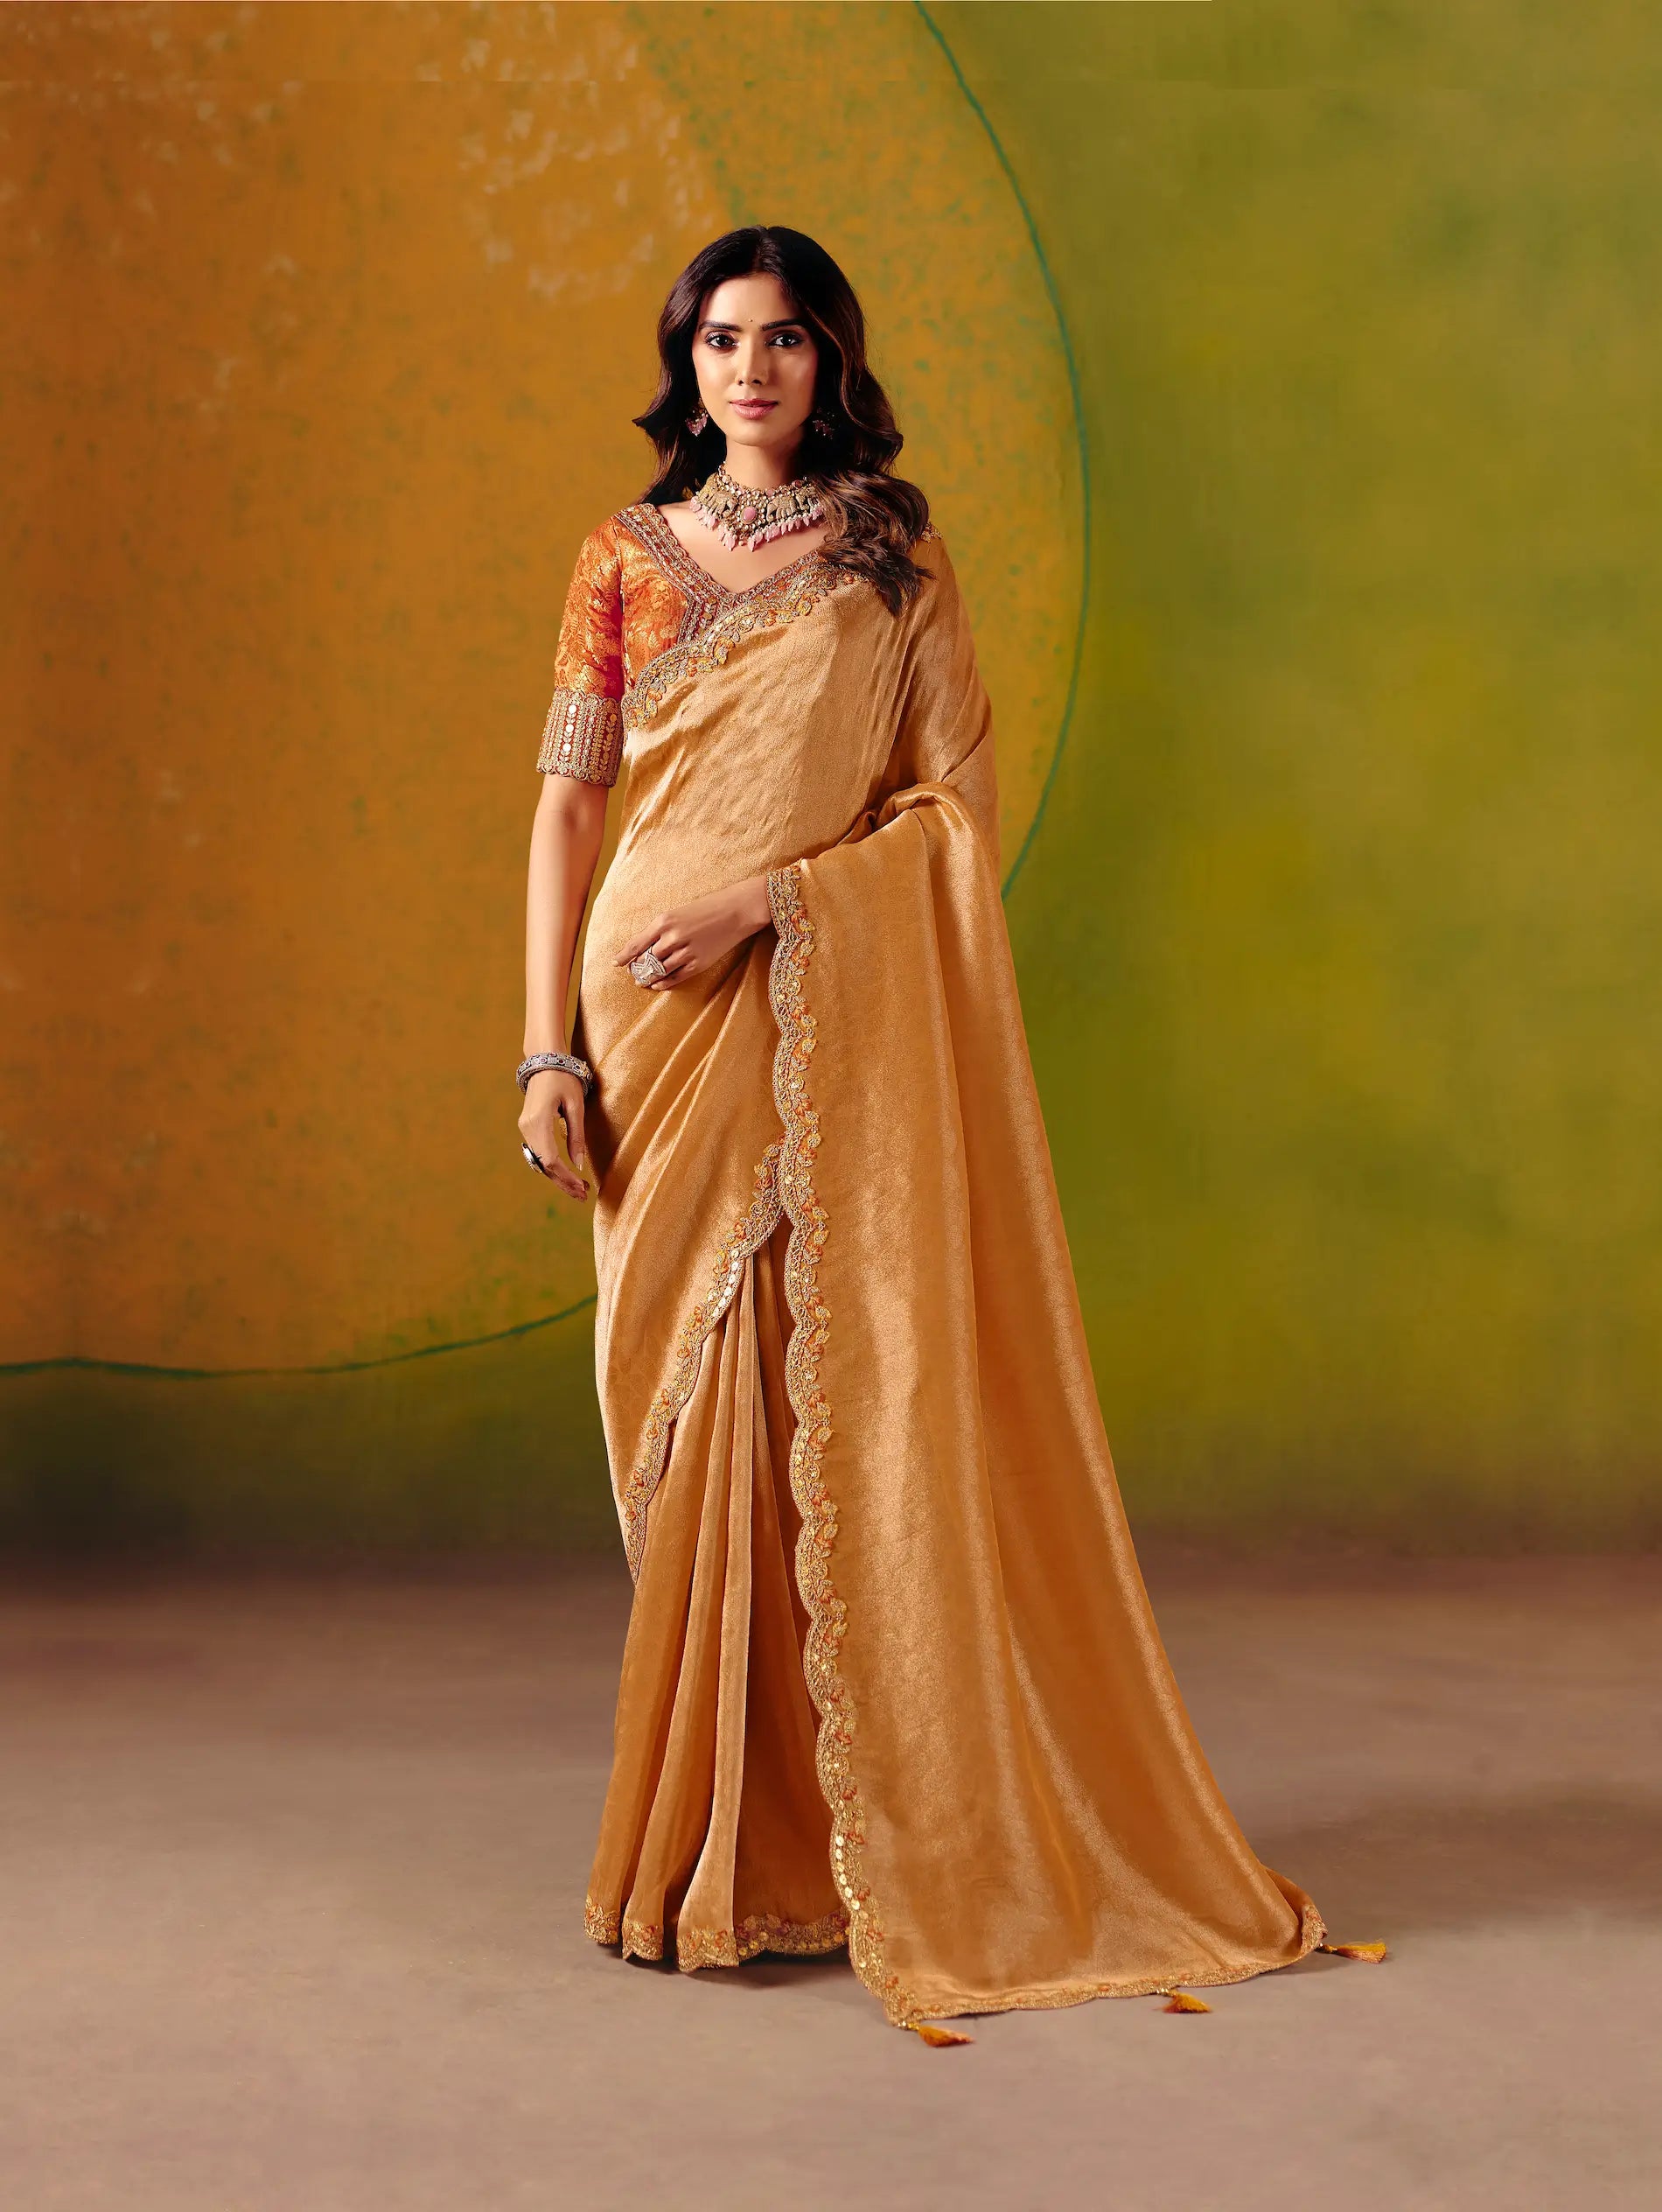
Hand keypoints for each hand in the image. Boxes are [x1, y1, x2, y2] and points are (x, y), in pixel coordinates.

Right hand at [517, 1068, 588, 1200]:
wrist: (544, 1059)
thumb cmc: (564, 1078)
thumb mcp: (576, 1105)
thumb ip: (577, 1136)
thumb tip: (578, 1165)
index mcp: (538, 1122)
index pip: (551, 1160)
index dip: (566, 1178)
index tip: (583, 1188)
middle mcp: (527, 1128)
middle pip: (544, 1165)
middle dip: (563, 1182)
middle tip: (583, 1196)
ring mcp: (525, 1128)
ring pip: (540, 1161)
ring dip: (558, 1176)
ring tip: (579, 1189)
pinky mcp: (527, 1127)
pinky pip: (538, 1153)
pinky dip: (552, 1165)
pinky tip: (566, 1173)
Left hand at [615, 875, 772, 989]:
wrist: (735, 912)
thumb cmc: (706, 909)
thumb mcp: (678, 913)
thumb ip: (661, 929)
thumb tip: (644, 948)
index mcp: (664, 921)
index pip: (637, 943)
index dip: (624, 955)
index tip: (616, 963)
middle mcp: (672, 937)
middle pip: (646, 960)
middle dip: (638, 968)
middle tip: (633, 973)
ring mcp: (685, 952)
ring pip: (660, 971)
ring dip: (649, 977)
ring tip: (642, 981)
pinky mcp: (698, 963)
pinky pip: (675, 977)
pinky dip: (664, 983)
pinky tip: (657, 984)